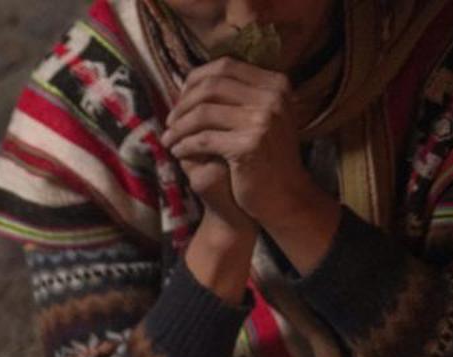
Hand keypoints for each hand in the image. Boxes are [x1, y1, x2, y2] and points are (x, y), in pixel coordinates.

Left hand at [162, 59, 340, 266]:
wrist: (284, 195)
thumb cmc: (265, 156)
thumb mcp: (261, 117)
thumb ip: (237, 97)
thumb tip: (190, 82)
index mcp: (275, 84)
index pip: (226, 66)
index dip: (195, 79)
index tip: (180, 97)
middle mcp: (272, 97)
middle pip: (211, 86)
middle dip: (183, 104)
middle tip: (170, 121)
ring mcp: (263, 121)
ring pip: (203, 113)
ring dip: (179, 127)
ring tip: (168, 139)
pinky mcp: (249, 146)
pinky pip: (203, 140)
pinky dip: (184, 145)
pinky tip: (177, 152)